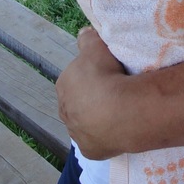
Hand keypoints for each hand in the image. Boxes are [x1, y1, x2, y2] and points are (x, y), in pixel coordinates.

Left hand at [56, 27, 127, 159]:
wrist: (119, 111)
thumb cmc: (106, 75)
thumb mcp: (96, 46)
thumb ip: (88, 38)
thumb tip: (84, 32)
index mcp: (63, 85)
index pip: (75, 78)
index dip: (91, 75)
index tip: (106, 74)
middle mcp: (64, 110)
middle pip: (79, 102)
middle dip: (92, 98)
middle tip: (113, 92)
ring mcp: (76, 133)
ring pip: (86, 122)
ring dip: (98, 118)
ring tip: (118, 111)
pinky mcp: (89, 150)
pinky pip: (97, 140)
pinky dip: (105, 136)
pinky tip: (117, 129)